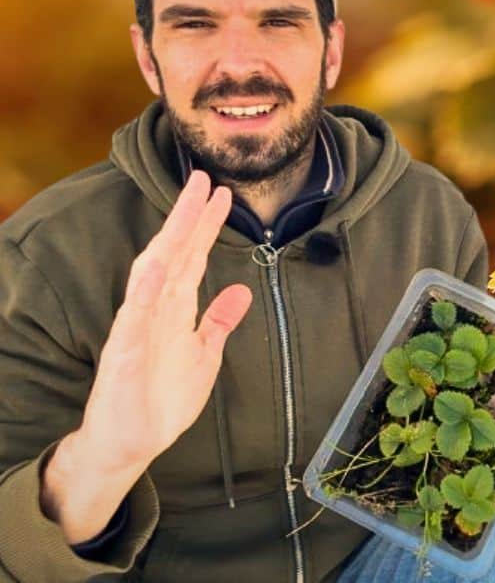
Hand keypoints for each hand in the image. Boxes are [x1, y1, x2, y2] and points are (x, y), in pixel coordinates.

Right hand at [41, 171, 252, 542]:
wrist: (131, 444)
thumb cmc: (162, 399)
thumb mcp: (204, 355)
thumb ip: (218, 321)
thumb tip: (241, 288)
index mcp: (176, 308)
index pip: (193, 257)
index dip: (207, 226)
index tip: (224, 194)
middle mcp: (156, 310)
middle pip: (174, 253)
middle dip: (188, 217)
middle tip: (203, 179)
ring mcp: (138, 328)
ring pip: (153, 274)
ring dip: (169, 239)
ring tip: (186, 205)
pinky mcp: (125, 354)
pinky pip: (134, 317)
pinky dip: (146, 290)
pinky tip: (156, 265)